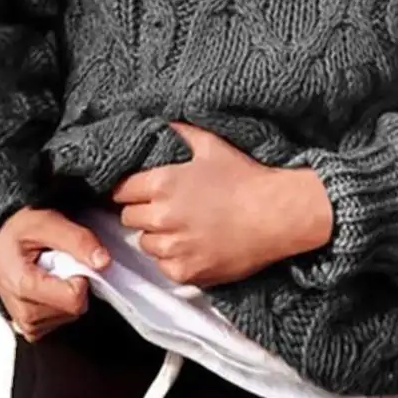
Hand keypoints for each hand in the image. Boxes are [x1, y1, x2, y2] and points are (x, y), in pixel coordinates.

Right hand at [0, 206, 110, 341]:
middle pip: (75, 307)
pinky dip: (62, 300)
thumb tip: (103, 262)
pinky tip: (48, 283)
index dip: (81, 274)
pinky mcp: (33, 329)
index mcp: (22, 286)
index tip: (70, 258)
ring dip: (68, 290)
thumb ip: (77, 240)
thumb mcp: (46, 222)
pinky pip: (64, 319)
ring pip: (72, 314)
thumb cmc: (18, 233)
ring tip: (50, 271)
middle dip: (74, 281)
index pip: (74, 298)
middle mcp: (23, 313)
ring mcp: (27, 324)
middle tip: (57, 262)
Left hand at [110, 121, 332, 287]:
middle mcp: (161, 217)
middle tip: (164, 208)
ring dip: (156, 236)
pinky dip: (173, 258)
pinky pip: (163, 267)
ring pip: (145, 244)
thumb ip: (181, 133)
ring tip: (180, 228)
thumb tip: (162, 124)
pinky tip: (192, 246)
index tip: (138, 192)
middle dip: (142, 212)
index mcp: (161, 184)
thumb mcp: (211, 146)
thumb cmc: (245, 178)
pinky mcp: (186, 272)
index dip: (129, 190)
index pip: (121, 191)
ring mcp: (173, 248)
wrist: (276, 215)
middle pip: (128, 218)